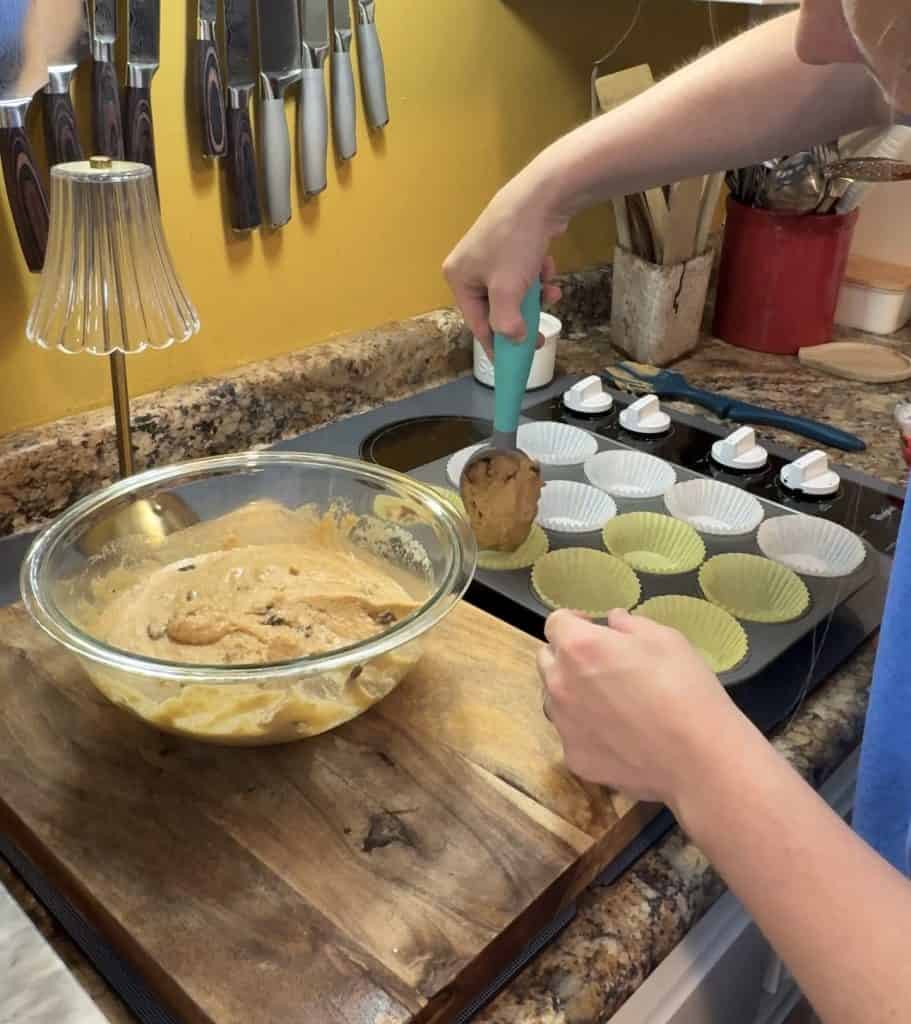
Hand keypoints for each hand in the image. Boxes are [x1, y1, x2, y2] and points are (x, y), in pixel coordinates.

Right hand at [442, 173, 563, 355]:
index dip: (496, 345)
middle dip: (522, 316)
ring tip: (551, 292)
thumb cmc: (515, 244)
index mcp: (458, 278)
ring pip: (515, 291)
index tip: (512, 363)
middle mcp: (469, 266)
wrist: (541, 196)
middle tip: (541, 334)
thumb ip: (506, 323)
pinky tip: (548, 267)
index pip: (476, 323)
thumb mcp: (507, 291)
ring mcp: (491, 254)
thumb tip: (513, 340)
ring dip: (535, 295)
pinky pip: (523, 273)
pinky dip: (538, 275)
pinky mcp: (512, 244)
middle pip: (497, 308)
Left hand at [538, 608, 749, 809]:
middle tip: (601, 664)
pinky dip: (587, 731)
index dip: (574, 621)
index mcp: (579, 647)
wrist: (698, 759)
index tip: (592, 628)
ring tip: (610, 703)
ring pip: (554, 698)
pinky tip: (619, 736)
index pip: (556, 623)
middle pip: (547, 659)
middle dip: (567, 655)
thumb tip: (612, 621)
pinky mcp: (574, 758)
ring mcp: (564, 725)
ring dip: (572, 692)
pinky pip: (572, 735)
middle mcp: (560, 683)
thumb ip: (630, 624)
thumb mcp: (666, 639)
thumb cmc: (685, 688)